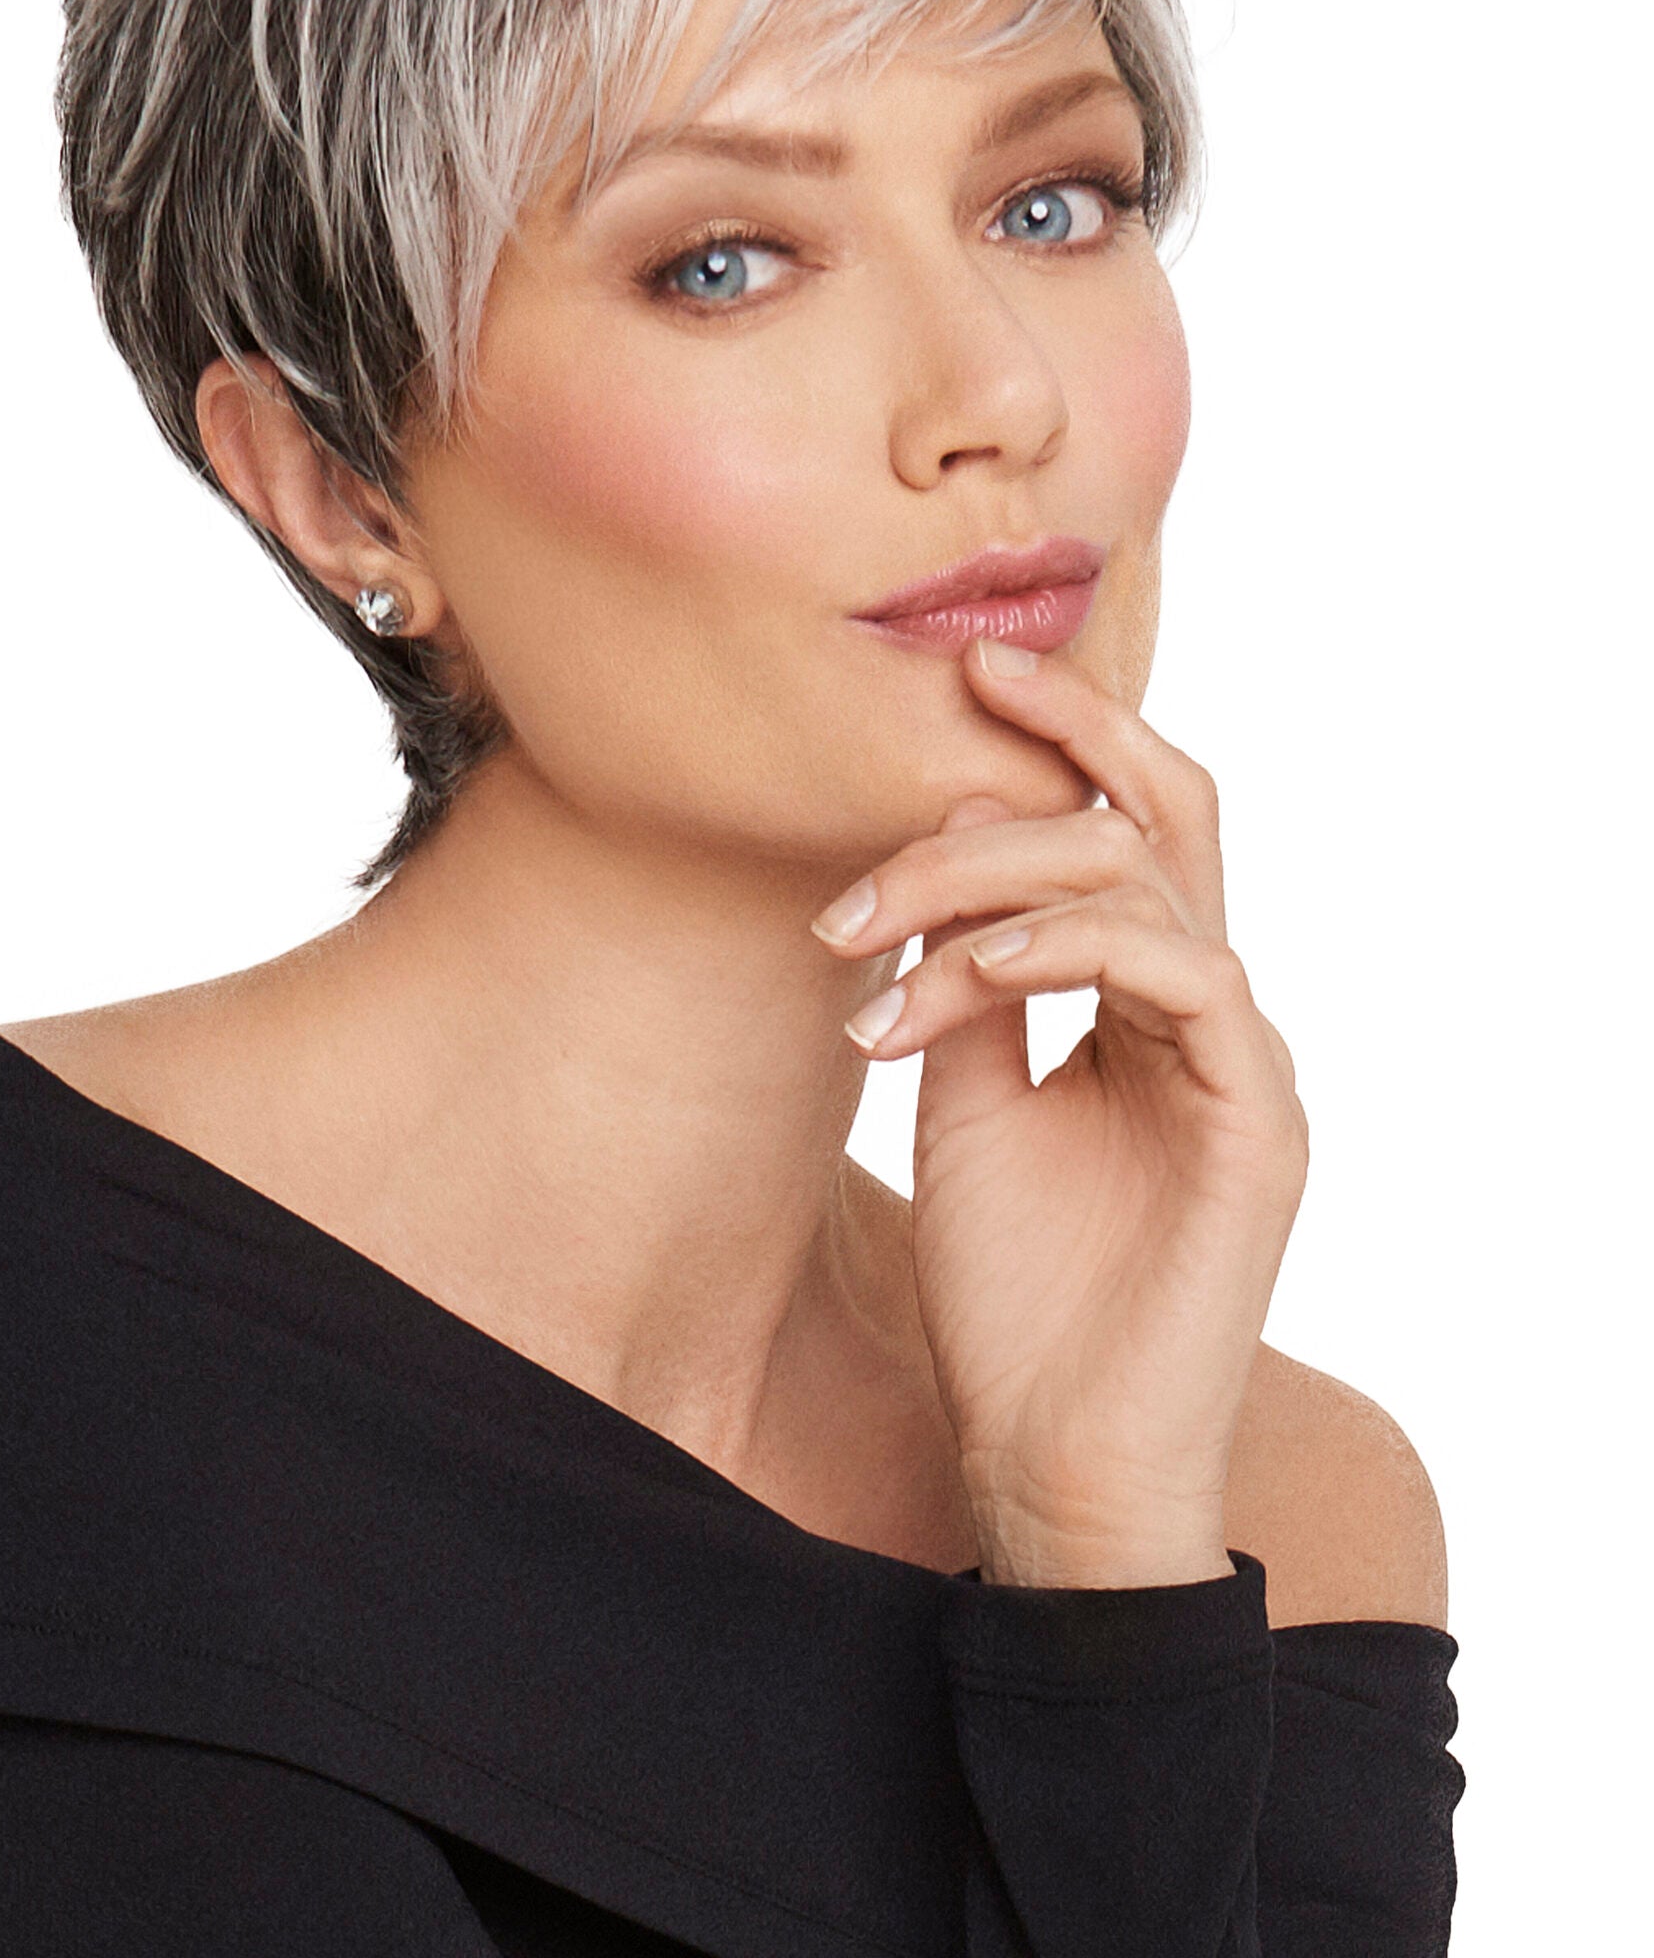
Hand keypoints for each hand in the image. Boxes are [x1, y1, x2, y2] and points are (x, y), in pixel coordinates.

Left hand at [810, 639, 1308, 1586]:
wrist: (1046, 1455)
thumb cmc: (1008, 1293)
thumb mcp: (964, 1101)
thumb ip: (970, 983)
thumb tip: (945, 853)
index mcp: (1142, 1005)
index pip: (1124, 832)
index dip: (1059, 742)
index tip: (964, 674)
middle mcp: (1206, 1016)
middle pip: (1169, 816)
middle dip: (1068, 733)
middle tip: (962, 686)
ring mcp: (1243, 1062)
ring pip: (1151, 882)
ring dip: (991, 879)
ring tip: (869, 934)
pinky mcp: (1261, 1120)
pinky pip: (1187, 974)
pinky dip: (1067, 949)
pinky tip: (969, 974)